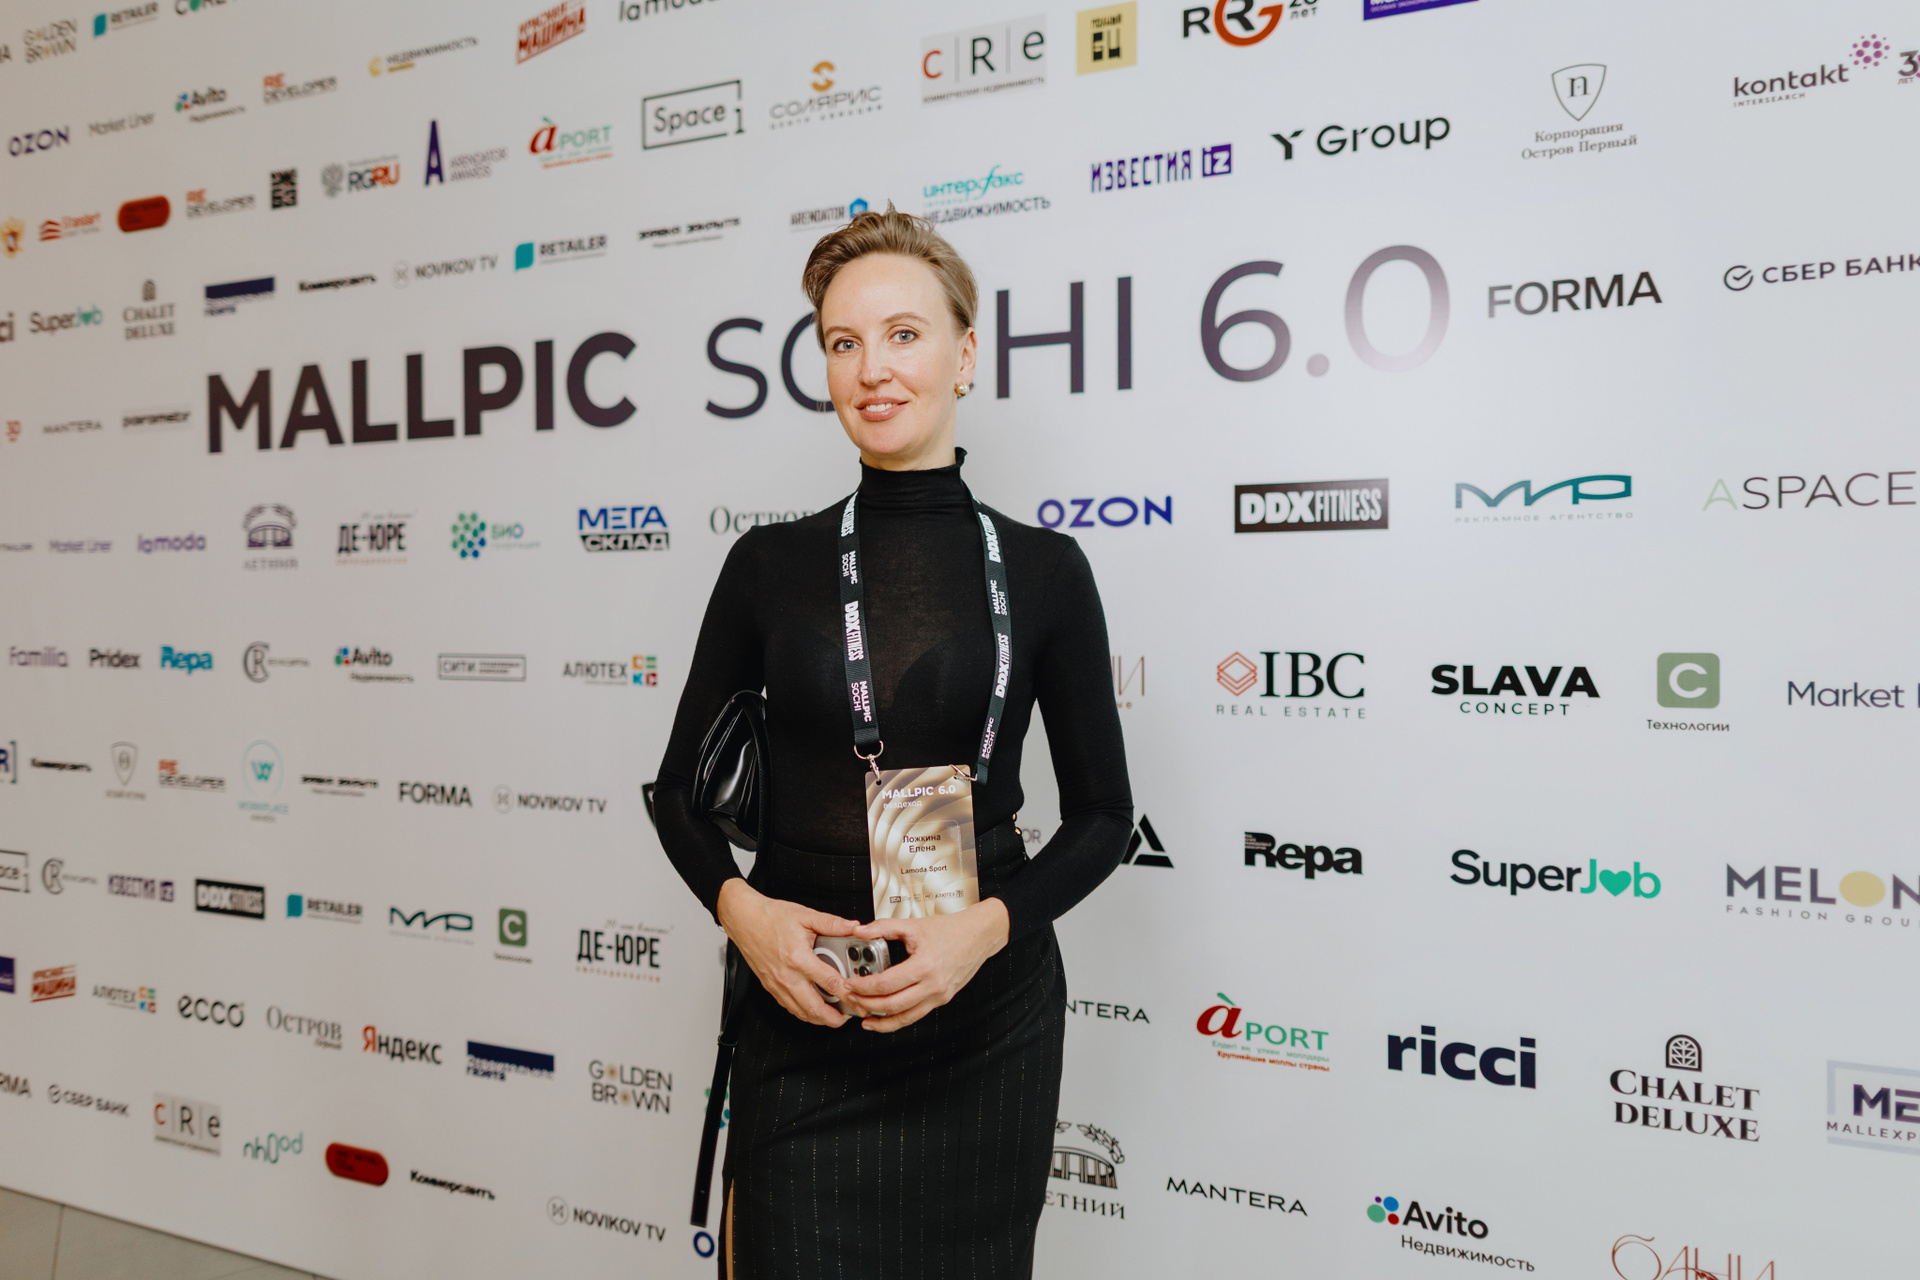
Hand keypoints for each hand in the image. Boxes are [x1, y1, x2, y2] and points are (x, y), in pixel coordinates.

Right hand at [715, 879, 858, 1027]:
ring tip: (835, 1016)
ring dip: (820, 1019)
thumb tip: (854, 927)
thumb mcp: (806, 916)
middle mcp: (787, 976)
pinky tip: (814, 1008)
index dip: (849, 995)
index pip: (830, 983)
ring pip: (802, 1013)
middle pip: (815, 1008)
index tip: (859, 999)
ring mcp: (777, 985)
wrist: (744, 919)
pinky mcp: (770, 987)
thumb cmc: (770, 916)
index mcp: (799, 958)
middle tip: (850, 1015)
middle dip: (835, 1018)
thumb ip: (832, 924)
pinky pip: (790, 1008)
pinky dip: (805, 1013)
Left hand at [842, 899, 1010, 1032]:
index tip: (849, 983)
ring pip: (904, 1017)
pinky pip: (915, 1016)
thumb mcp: (913, 925)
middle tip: (850, 998)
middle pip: (892, 1004)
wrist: (978, 936)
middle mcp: (932, 985)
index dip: (863, 986)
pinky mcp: (941, 1000)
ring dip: (880, 1020)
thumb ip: (883, 927)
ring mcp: (938, 995)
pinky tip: (884, 1020)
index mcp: (924, 965)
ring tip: (863, 1017)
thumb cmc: (949, 929)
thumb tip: (859, 932)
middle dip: (866, 1004)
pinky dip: (897, 1021)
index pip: (886, 983)